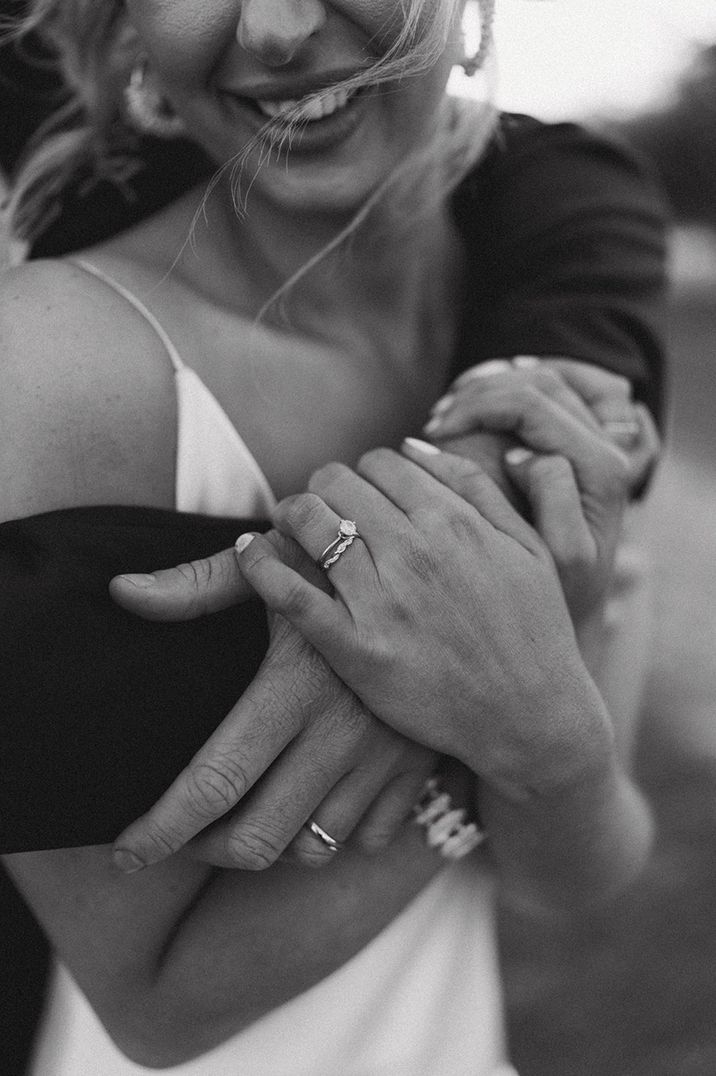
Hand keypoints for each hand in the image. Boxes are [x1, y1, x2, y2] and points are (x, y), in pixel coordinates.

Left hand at [110, 539, 436, 872]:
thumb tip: (123, 592)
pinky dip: (332, 833)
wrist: (441, 570)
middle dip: (203, 850)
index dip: (161, 830)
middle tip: (181, 833)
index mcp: (296, 683)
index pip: (215, 782)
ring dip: (269, 844)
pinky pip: (368, 837)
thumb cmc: (344, 561)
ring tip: (243, 813)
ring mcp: (387, 757)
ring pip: (313, 848)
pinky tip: (309, 800)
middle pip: (259, 838)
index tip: (125, 853)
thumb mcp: (273, 564)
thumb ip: (197, 584)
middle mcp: (344, 731)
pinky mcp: (421, 766)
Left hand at [234, 446, 614, 798]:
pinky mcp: (356, 649)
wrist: (533, 719)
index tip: (362, 494)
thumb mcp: (530, 546)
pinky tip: (249, 553)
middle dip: (325, 489)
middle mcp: (415, 552)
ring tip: (291, 528)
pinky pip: (290, 593)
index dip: (364, 472)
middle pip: (337, 483)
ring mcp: (383, 600)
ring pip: (309, 523)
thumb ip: (476, 486)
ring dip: (292, 517)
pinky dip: (259, 566)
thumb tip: (414, 445)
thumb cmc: (534, 631)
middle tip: (323, 509)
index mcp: (455, 522)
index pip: (381, 461)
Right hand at [423, 356, 659, 617]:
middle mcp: (610, 446)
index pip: (531, 402)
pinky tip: (478, 398)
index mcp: (601, 468)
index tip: (435, 432)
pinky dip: (517, 380)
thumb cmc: (558, 592)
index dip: (477, 406)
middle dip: (481, 390)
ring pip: (548, 375)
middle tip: (436, 420)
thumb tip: (522, 455)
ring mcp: (603, 439)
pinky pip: (558, 387)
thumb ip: (552, 498)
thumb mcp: (562, 556)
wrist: (573, 609)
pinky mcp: (590, 442)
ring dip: (496, 382)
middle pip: (541, 379)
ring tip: (450, 409)